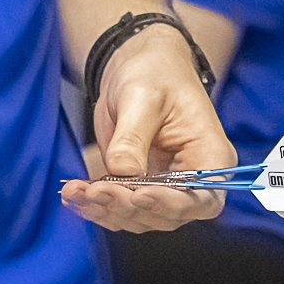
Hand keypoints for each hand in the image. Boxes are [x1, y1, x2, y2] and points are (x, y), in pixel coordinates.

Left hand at [58, 24, 232, 232]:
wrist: (138, 65)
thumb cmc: (155, 73)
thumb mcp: (143, 97)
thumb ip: (133, 136)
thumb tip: (122, 172)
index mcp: (210, 156)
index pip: (202, 199)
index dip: (171, 205)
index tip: (139, 195)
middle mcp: (191, 180)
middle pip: (166, 215)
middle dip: (127, 207)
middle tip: (95, 191)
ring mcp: (163, 187)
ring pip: (138, 217)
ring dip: (105, 210)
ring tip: (75, 193)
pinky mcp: (136, 188)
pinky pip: (118, 207)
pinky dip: (95, 206)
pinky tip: (73, 195)